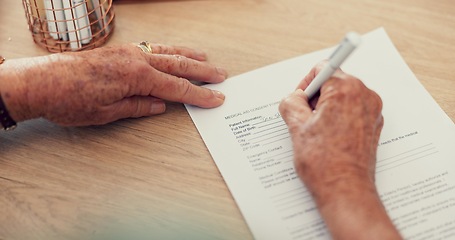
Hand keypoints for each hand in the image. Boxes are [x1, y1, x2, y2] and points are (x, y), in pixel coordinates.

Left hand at [0, 43, 226, 125]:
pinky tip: (172, 53)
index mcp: (137, 76)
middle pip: (178, 66)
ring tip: (205, 59)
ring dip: (188, 56)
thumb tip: (159, 105)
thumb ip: (138, 106)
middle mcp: (135, 59)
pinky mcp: (118, 51)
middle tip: (221, 76)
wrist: (41, 82)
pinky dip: (167, 50)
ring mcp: (127, 52)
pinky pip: (151, 48)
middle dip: (202, 72)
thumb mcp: (107, 113)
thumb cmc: (70, 99)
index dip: (199, 95)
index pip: (177, 88)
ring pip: (166, 52)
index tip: (216, 98)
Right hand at [279, 62, 382, 188]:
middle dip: (316, 97)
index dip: (306, 84)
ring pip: (343, 98)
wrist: (344, 190)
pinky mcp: (373, 125)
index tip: (300, 97)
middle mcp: (364, 96)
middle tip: (305, 119)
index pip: (323, 69)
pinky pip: (353, 111)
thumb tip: (294, 97)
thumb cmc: (324, 163)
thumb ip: (291, 101)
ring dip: (327, 109)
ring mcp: (372, 111)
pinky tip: (329, 137)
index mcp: (346, 90)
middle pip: (334, 83)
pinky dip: (339, 118)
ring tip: (317, 132)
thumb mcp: (296, 126)